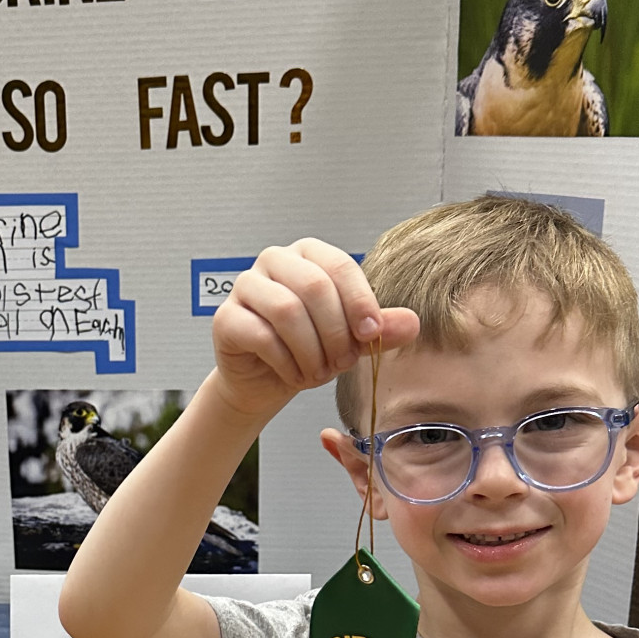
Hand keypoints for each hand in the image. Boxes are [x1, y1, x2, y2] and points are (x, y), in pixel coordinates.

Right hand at [211, 241, 418, 419]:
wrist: (266, 382)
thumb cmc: (307, 350)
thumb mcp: (351, 340)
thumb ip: (379, 328)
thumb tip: (412, 323)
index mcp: (309, 254)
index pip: (340, 266)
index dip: (360, 302)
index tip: (372, 334)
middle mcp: (275, 261)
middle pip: (313, 286)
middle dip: (335, 332)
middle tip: (343, 363)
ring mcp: (245, 286)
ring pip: (286, 310)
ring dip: (310, 350)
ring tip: (319, 372)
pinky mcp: (226, 318)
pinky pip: (261, 335)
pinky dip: (286, 363)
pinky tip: (294, 375)